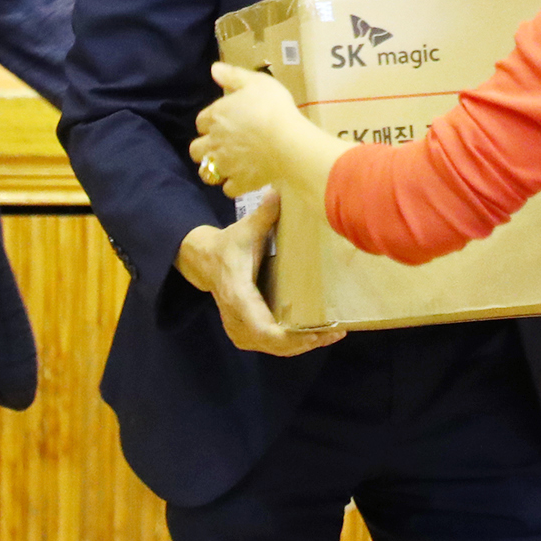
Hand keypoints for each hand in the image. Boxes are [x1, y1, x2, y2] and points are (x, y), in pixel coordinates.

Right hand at [174, 194, 345, 355]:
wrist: (204, 261)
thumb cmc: (229, 245)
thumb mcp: (245, 229)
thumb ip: (264, 213)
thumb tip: (280, 191)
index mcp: (238, 294)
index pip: (261, 326)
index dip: (288, 336)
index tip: (315, 332)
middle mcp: (237, 317)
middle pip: (272, 344)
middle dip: (305, 342)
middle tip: (335, 332)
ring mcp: (238, 328)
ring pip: (272, 349)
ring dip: (302, 345)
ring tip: (331, 334)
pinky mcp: (244, 332)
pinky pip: (269, 346)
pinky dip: (292, 345)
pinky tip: (314, 337)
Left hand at [191, 62, 302, 195]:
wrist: (288, 142)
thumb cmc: (273, 108)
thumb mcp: (256, 82)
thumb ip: (233, 76)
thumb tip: (213, 69)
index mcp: (216, 116)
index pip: (200, 121)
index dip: (210, 122)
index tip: (222, 122)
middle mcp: (214, 142)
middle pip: (196, 150)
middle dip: (204, 149)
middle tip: (220, 147)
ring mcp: (225, 165)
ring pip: (207, 173)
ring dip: (214, 169)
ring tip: (227, 166)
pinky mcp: (239, 183)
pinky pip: (228, 189)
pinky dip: (234, 185)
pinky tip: (243, 179)